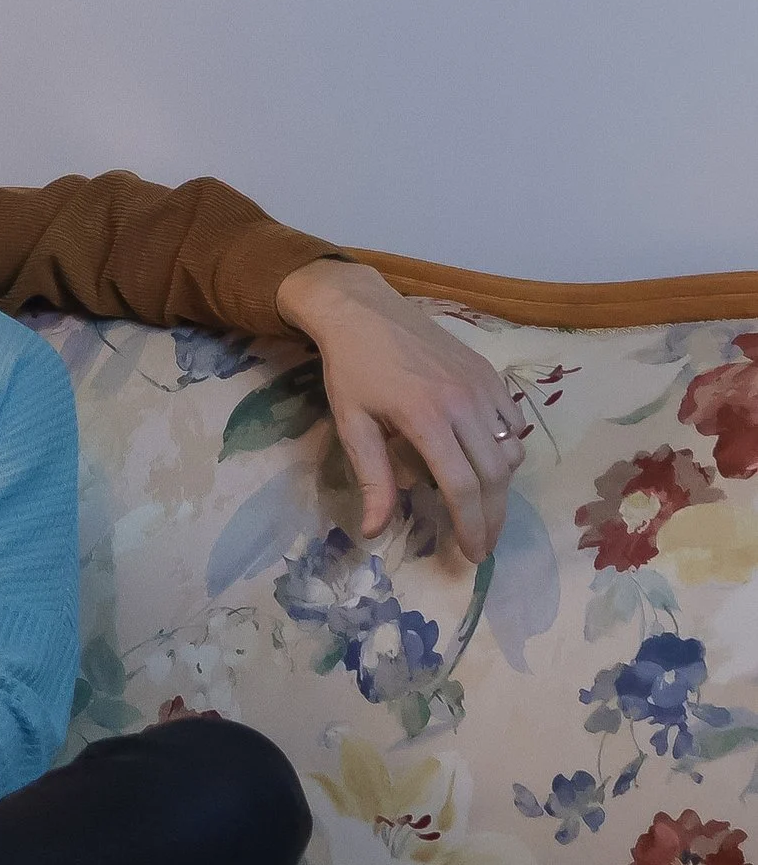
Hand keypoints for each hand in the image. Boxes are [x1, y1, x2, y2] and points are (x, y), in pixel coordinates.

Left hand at [277, 258, 526, 558]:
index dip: (471, 526)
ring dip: (502, 487)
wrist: (364, 311)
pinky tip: (488, 465)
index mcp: (427, 419)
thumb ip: (371, 479)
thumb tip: (374, 532)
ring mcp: (483, 386)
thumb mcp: (351, 424)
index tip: (471, 553)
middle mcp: (464, 403)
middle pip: (494, 477)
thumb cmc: (351, 370)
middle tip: (483, 545)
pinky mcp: (491, 374)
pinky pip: (513, 424)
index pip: (462, 487)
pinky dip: (508, 451)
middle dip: (492, 518)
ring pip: (510, 452)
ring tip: (483, 510)